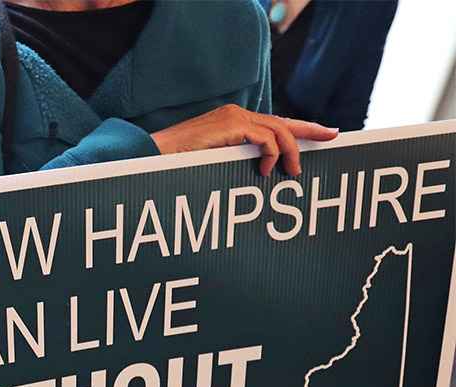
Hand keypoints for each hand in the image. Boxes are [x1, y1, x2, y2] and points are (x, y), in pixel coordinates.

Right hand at [151, 104, 337, 175]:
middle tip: (333, 137)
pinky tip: (265, 170)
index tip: (324, 133)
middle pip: (283, 122)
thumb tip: (259, 174)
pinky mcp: (232, 124)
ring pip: (279, 130)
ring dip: (291, 152)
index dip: (301, 128)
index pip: (274, 124)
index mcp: (233, 122)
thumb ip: (235, 161)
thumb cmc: (177, 166)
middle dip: (310, 130)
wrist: (152, 157)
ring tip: (293, 173)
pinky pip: (266, 138)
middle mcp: (237, 114)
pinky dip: (271, 154)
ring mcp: (234, 117)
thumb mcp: (213, 163)